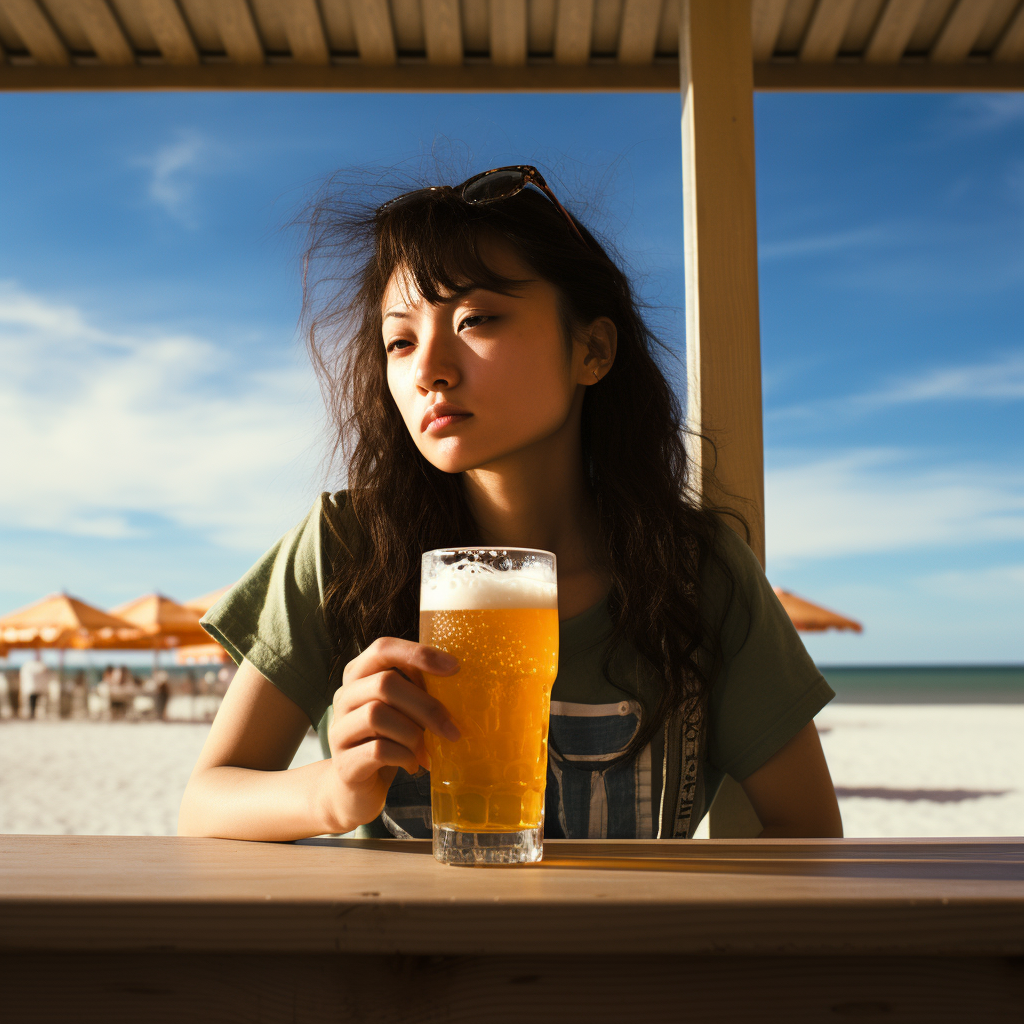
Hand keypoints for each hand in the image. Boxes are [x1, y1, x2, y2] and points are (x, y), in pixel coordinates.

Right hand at [321, 637, 459, 833]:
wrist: (354, 792)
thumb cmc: (387, 742)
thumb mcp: (403, 712)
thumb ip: (418, 692)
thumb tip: (461, 682)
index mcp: (359, 676)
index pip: (383, 648)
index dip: (419, 654)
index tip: (455, 667)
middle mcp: (344, 697)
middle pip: (384, 683)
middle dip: (426, 706)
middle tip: (452, 730)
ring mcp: (339, 730)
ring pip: (377, 714)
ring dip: (413, 735)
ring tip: (427, 752)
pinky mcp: (343, 763)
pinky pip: (377, 750)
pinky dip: (404, 756)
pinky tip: (414, 766)